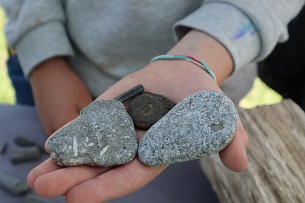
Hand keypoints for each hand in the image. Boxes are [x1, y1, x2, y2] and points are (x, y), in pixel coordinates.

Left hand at [27, 30, 247, 202]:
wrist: (183, 74)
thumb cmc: (202, 99)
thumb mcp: (220, 118)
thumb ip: (229, 140)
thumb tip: (240, 164)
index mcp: (156, 154)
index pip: (129, 176)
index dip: (106, 187)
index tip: (75, 198)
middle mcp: (134, 147)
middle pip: (101, 167)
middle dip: (73, 179)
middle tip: (42, 188)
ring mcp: (119, 129)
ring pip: (90, 149)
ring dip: (63, 162)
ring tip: (36, 175)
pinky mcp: (110, 111)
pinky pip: (89, 124)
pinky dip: (70, 134)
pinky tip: (51, 145)